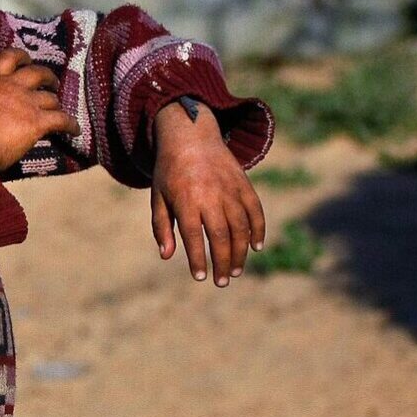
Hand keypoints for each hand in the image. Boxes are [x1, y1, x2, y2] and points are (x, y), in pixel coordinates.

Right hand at [0, 49, 78, 170]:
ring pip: (51, 98)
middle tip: (53, 84)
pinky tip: (74, 131)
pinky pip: (61, 120)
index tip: (28, 60)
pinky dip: (70, 125)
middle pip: (38, 73)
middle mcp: (12, 86)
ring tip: (58, 111)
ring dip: (56, 104)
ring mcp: (27, 103)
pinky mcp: (37, 122)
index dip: (22, 56)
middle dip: (48, 77)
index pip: (9, 57)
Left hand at [149, 100, 265, 286]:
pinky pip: (255, 210)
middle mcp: (210, 195)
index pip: (194, 236)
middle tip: (221, 281)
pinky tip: (256, 247)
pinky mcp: (243, 184)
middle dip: (222, 262)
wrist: (190, 135)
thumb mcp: (158, 197)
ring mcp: (230, 189)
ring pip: (241, 227)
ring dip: (240, 252)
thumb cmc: (170, 171)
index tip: (200, 277)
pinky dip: (258, 229)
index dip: (198, 259)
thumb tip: (167, 255)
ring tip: (234, 270)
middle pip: (221, 236)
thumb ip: (162, 226)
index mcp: (186, 199)